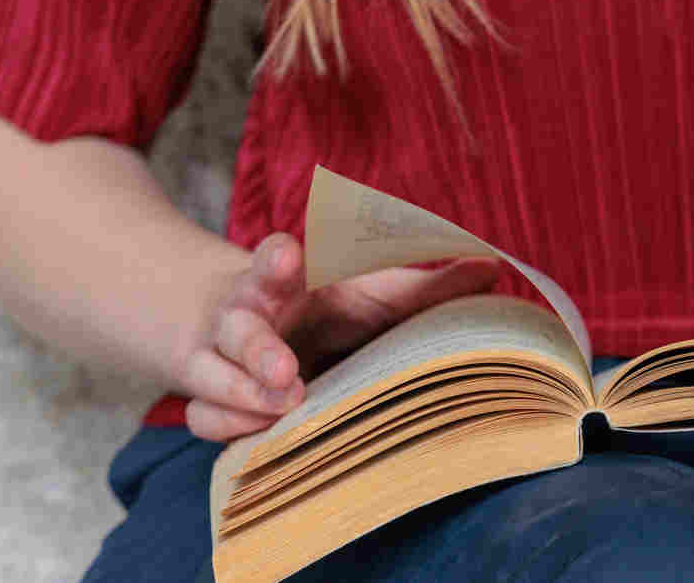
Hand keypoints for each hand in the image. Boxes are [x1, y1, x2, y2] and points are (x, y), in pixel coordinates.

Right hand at [178, 232, 498, 440]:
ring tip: (284, 407)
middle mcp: (247, 314)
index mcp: (286, 280)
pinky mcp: (210, 395)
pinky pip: (202, 413)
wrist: (250, 325)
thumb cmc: (328, 306)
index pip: (272, 260)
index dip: (277, 259)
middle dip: (257, 348)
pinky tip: (257, 435)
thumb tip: (491, 268)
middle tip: (288, 372)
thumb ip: (424, 285)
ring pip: (209, 372)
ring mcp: (220, 356)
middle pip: (239, 323)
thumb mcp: (372, 291)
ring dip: (242, 392)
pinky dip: (226, 424)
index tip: (288, 258)